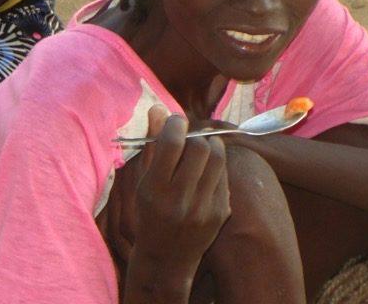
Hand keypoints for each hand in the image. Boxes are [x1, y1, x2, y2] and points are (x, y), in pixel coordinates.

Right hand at [130, 106, 230, 285]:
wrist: (167, 259)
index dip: (175, 124)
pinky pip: (225, 176)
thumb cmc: (149, 215)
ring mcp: (204, 208)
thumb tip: (159, 108)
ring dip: (210, 147)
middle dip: (194, 137)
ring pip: (218, 158)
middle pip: (199, 148)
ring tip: (201, 151)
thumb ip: (152, 145)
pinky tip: (206, 174)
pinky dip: (216, 167)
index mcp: (154, 191)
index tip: (175, 121)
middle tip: (189, 139)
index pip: (171, 144)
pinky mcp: (221, 213)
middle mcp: (180, 200)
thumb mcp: (142, 182)